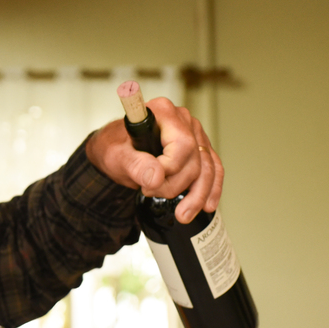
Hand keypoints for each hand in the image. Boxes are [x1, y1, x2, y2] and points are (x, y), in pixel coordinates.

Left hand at [85, 97, 223, 223]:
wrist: (116, 150)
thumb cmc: (114, 147)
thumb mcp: (116, 156)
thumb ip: (134, 164)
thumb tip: (156, 177)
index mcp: (164, 112)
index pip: (182, 146)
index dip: (169, 170)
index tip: (148, 184)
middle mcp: (183, 120)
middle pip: (195, 161)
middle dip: (175, 186)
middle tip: (150, 192)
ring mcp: (194, 134)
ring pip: (208, 168)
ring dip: (197, 195)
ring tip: (182, 214)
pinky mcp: (199, 148)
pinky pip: (214, 169)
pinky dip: (211, 189)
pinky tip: (207, 205)